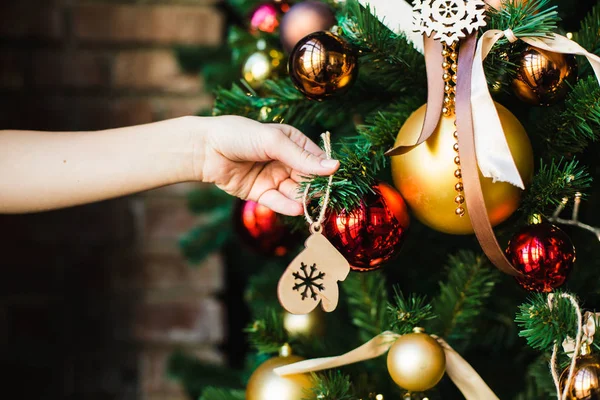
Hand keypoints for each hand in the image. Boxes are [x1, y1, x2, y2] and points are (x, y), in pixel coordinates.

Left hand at [192, 116, 338, 215]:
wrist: (204, 148)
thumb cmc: (239, 135)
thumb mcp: (273, 141)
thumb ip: (303, 157)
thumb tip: (334, 167)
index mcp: (292, 142)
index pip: (316, 159)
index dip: (325, 170)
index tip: (334, 180)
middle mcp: (285, 161)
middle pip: (307, 179)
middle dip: (315, 188)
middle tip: (323, 197)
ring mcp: (273, 178)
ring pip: (294, 192)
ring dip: (302, 199)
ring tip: (308, 204)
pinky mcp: (260, 194)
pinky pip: (278, 202)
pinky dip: (287, 206)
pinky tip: (297, 209)